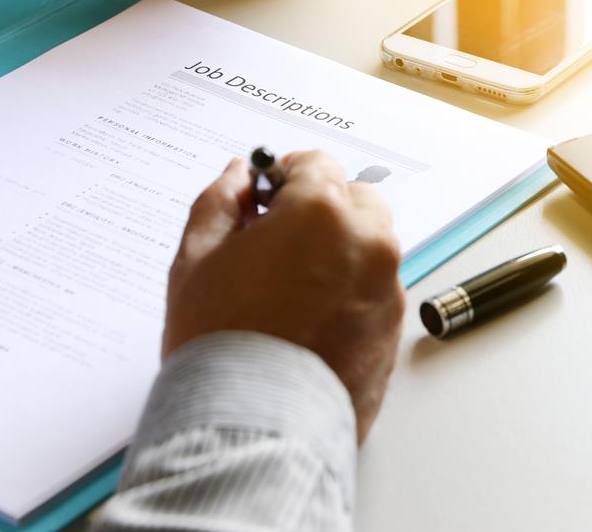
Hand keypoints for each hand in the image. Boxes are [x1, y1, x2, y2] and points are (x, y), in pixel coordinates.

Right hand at [165, 151, 405, 442]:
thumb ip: (220, 203)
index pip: (316, 164)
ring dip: (340, 248)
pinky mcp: (394, 330)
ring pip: (371, 244)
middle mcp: (368, 243)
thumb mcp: (196, 260)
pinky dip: (352, 290)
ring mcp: (388, 288)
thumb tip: (238, 177)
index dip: (285, 176)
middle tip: (279, 241)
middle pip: (355, 198)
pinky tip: (311, 319)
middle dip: (321, 208)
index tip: (267, 197)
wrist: (254, 427)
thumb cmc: (220, 344)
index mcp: (322, 212)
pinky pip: (377, 289)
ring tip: (292, 287)